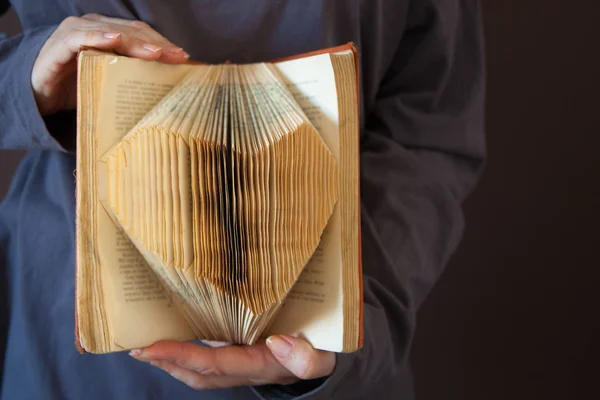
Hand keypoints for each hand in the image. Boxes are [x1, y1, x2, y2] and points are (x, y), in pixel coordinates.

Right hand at [32, 14, 188, 115]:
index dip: (164, 44)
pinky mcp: (61, 44)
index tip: (184, 58)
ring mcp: (78, 33)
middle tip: (177, 57)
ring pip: (113, 32)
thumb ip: (135, 78)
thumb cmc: (81, 87)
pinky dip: (99, 37)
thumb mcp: (113, 83)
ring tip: (156, 52)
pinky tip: (115, 41)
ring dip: (136, 42)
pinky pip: (81, 37)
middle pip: (133, 32)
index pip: (143, 35)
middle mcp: (97, 28)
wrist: (42, 96)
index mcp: (112, 35)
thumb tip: (170, 88)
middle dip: (157, 44)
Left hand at [129, 336, 335, 389]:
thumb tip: (277, 342)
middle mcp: (244, 369)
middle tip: (138, 348)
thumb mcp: (323, 356)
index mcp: (259, 366)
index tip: (153, 347)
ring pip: (200, 369)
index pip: (213, 365)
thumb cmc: (322, 350)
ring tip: (148, 346)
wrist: (326, 355)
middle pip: (198, 373)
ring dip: (172, 360)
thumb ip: (305, 358)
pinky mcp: (242, 351)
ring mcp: (242, 363)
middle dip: (167, 362)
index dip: (182, 357)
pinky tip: (179, 335)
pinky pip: (211, 355)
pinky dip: (189, 350)